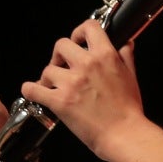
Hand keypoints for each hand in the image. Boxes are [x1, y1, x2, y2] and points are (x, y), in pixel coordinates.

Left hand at [18, 19, 144, 158]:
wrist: (124, 134)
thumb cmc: (129, 109)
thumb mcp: (131, 76)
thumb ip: (126, 56)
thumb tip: (126, 43)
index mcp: (105, 56)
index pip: (88, 27)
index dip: (79, 32)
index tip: (78, 41)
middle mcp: (86, 64)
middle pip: (60, 45)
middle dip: (59, 55)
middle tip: (62, 66)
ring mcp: (71, 82)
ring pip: (47, 69)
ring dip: (48, 77)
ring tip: (53, 87)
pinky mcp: (59, 101)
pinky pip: (33, 89)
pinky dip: (30, 90)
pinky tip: (34, 92)